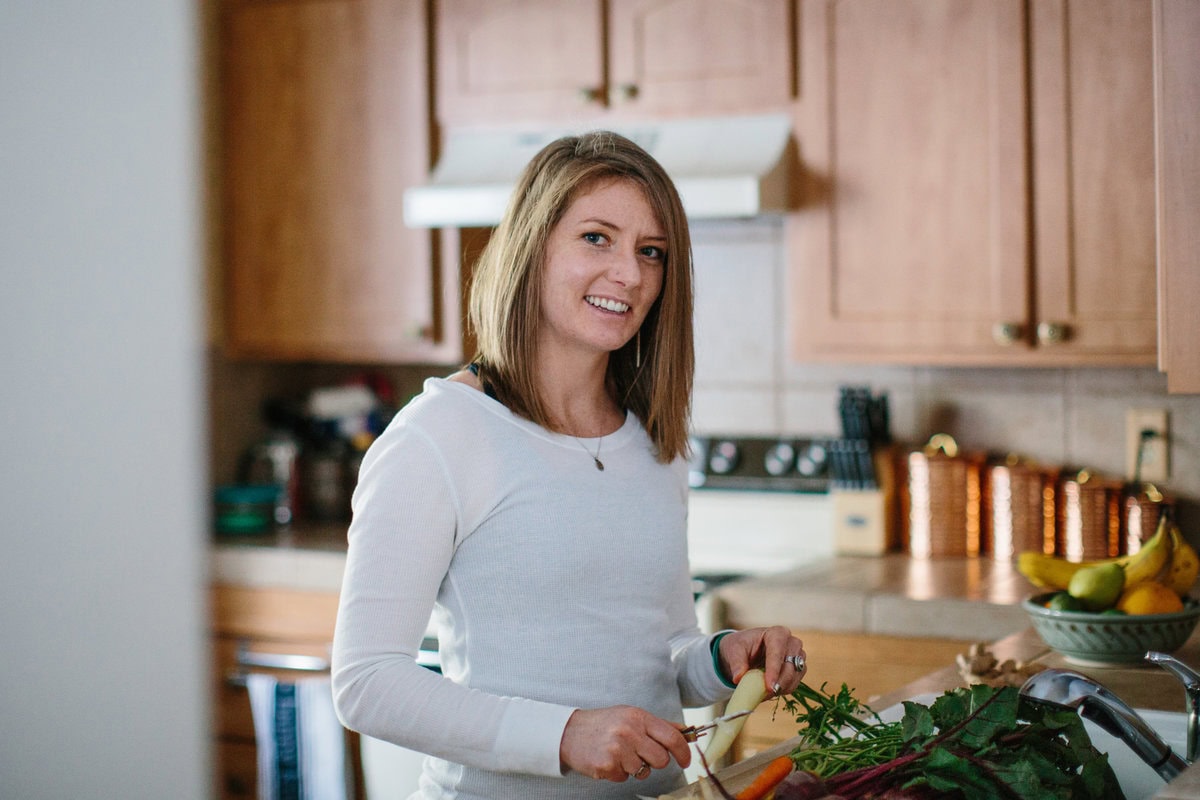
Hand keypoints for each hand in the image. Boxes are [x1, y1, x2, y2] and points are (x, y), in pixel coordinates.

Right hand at [559, 706, 690, 781]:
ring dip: (634, 767)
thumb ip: (657, 725)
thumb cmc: (603, 724)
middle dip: (655, 762)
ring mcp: (617, 749)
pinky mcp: (607, 765)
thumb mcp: (630, 716)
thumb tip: (685, 732)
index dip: (683, 752)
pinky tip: (608, 760)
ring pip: (643, 771)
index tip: (685, 761)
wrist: (569, 732)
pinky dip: (618, 772)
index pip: (671, 737)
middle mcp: (629, 731)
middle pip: (661, 759)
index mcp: (638, 717)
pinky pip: (625, 778)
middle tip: (640, 755)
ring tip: (619, 754)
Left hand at [717, 626, 806, 694]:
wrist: (747, 652)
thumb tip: (739, 678)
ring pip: (793, 677)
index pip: (778, 651)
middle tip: (764, 695)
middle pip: (790, 666)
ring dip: (779, 689)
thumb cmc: (741, 646)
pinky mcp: (799, 670)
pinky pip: (793, 685)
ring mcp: (798, 657)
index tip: (769, 686)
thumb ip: (737, 663)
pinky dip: (781, 691)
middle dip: (778, 683)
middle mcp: (792, 643)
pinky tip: (768, 692)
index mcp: (777, 633)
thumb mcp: (734, 650)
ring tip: (761, 693)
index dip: (774, 669)